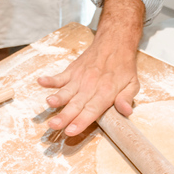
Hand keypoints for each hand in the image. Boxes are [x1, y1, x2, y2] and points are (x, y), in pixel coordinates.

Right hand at [37, 0, 143, 136]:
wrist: (115, 42)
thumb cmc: (123, 67)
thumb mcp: (133, 83)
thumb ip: (127, 98)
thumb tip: (126, 111)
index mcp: (106, 92)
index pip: (92, 110)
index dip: (80, 121)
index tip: (70, 131)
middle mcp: (90, 86)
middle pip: (75, 104)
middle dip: (64, 116)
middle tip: (54, 125)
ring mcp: (79, 78)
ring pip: (66, 92)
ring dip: (56, 98)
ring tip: (49, 104)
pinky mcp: (72, 71)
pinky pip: (59, 77)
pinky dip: (49, 80)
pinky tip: (40, 81)